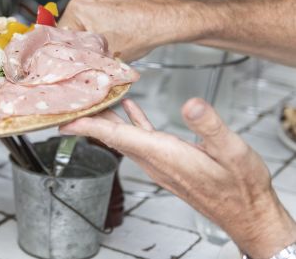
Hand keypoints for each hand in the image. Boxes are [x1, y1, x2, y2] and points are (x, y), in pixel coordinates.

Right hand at [59, 0, 186, 60]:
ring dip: (91, 39)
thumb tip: (72, 71)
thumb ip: (84, 61)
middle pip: (70, 30)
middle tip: (91, 59)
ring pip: (83, 26)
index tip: (72, 63)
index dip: (67, 53)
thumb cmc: (142, 32)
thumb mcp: (106, 55)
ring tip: (105, 49)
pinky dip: (100, 31)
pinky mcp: (107, 0)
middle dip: (80, 46)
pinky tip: (113, 39)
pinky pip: (94, 19)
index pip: (59, 35)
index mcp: (78, 8)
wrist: (166, 20)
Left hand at [60, 99, 295, 258]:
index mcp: (164, 154)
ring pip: (122, 136)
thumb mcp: (233, 152)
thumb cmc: (242, 188)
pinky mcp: (168, 161)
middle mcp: (155, 160)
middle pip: (111, 135)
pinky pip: (141, 137)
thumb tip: (190, 104)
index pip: (117, 136)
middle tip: (66, 102)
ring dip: (105, 118)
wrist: (248, 213)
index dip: (89, 125)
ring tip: (90, 99)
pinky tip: (128, 107)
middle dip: (87, 119)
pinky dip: (131, 121)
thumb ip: (209, 126)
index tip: (65, 118)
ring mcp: (159, 162)